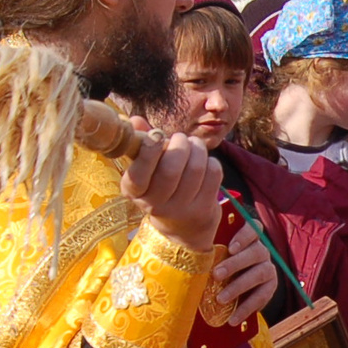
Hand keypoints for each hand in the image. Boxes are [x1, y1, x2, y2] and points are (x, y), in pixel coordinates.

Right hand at [123, 130, 223, 253]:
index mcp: (133, 191)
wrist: (183, 228)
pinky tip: (206, 163)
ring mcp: (180, 210)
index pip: (138, 174)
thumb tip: (135, 119)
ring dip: (197, 148)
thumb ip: (141, 144)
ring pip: (195, 168)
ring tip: (194, 146)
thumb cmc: (161, 187)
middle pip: (171, 168)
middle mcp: (154, 204)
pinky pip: (213, 174)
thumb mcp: (146, 169)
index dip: (149, 151)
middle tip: (181, 139)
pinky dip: (212, 162)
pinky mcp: (203, 210)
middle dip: (180, 144)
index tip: (157, 136)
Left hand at [215, 216, 279, 321]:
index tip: (230, 248)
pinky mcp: (270, 287)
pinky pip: (263, 296)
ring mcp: (267, 268)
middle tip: (216, 275)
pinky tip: (233, 318)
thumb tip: (183, 246)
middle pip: (256, 252)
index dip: (244, 236)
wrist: (229, 292)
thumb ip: (206, 249)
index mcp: (247, 238)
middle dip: (235, 264)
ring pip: (260, 273)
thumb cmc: (215, 266)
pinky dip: (246, 308)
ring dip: (239, 286)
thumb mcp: (211, 256)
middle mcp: (260, 251)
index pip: (253, 228)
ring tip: (221, 299)